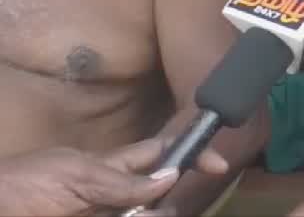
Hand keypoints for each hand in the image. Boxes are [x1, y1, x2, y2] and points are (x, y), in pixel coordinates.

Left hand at [0, 138, 227, 215]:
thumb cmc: (23, 183)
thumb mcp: (75, 175)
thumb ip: (122, 180)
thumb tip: (170, 177)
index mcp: (109, 167)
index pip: (160, 154)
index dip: (190, 154)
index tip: (218, 164)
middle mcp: (111, 194)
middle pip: (157, 197)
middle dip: (169, 205)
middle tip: (164, 211)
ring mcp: (102, 214)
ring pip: (146, 216)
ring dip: (155, 216)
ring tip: (145, 216)